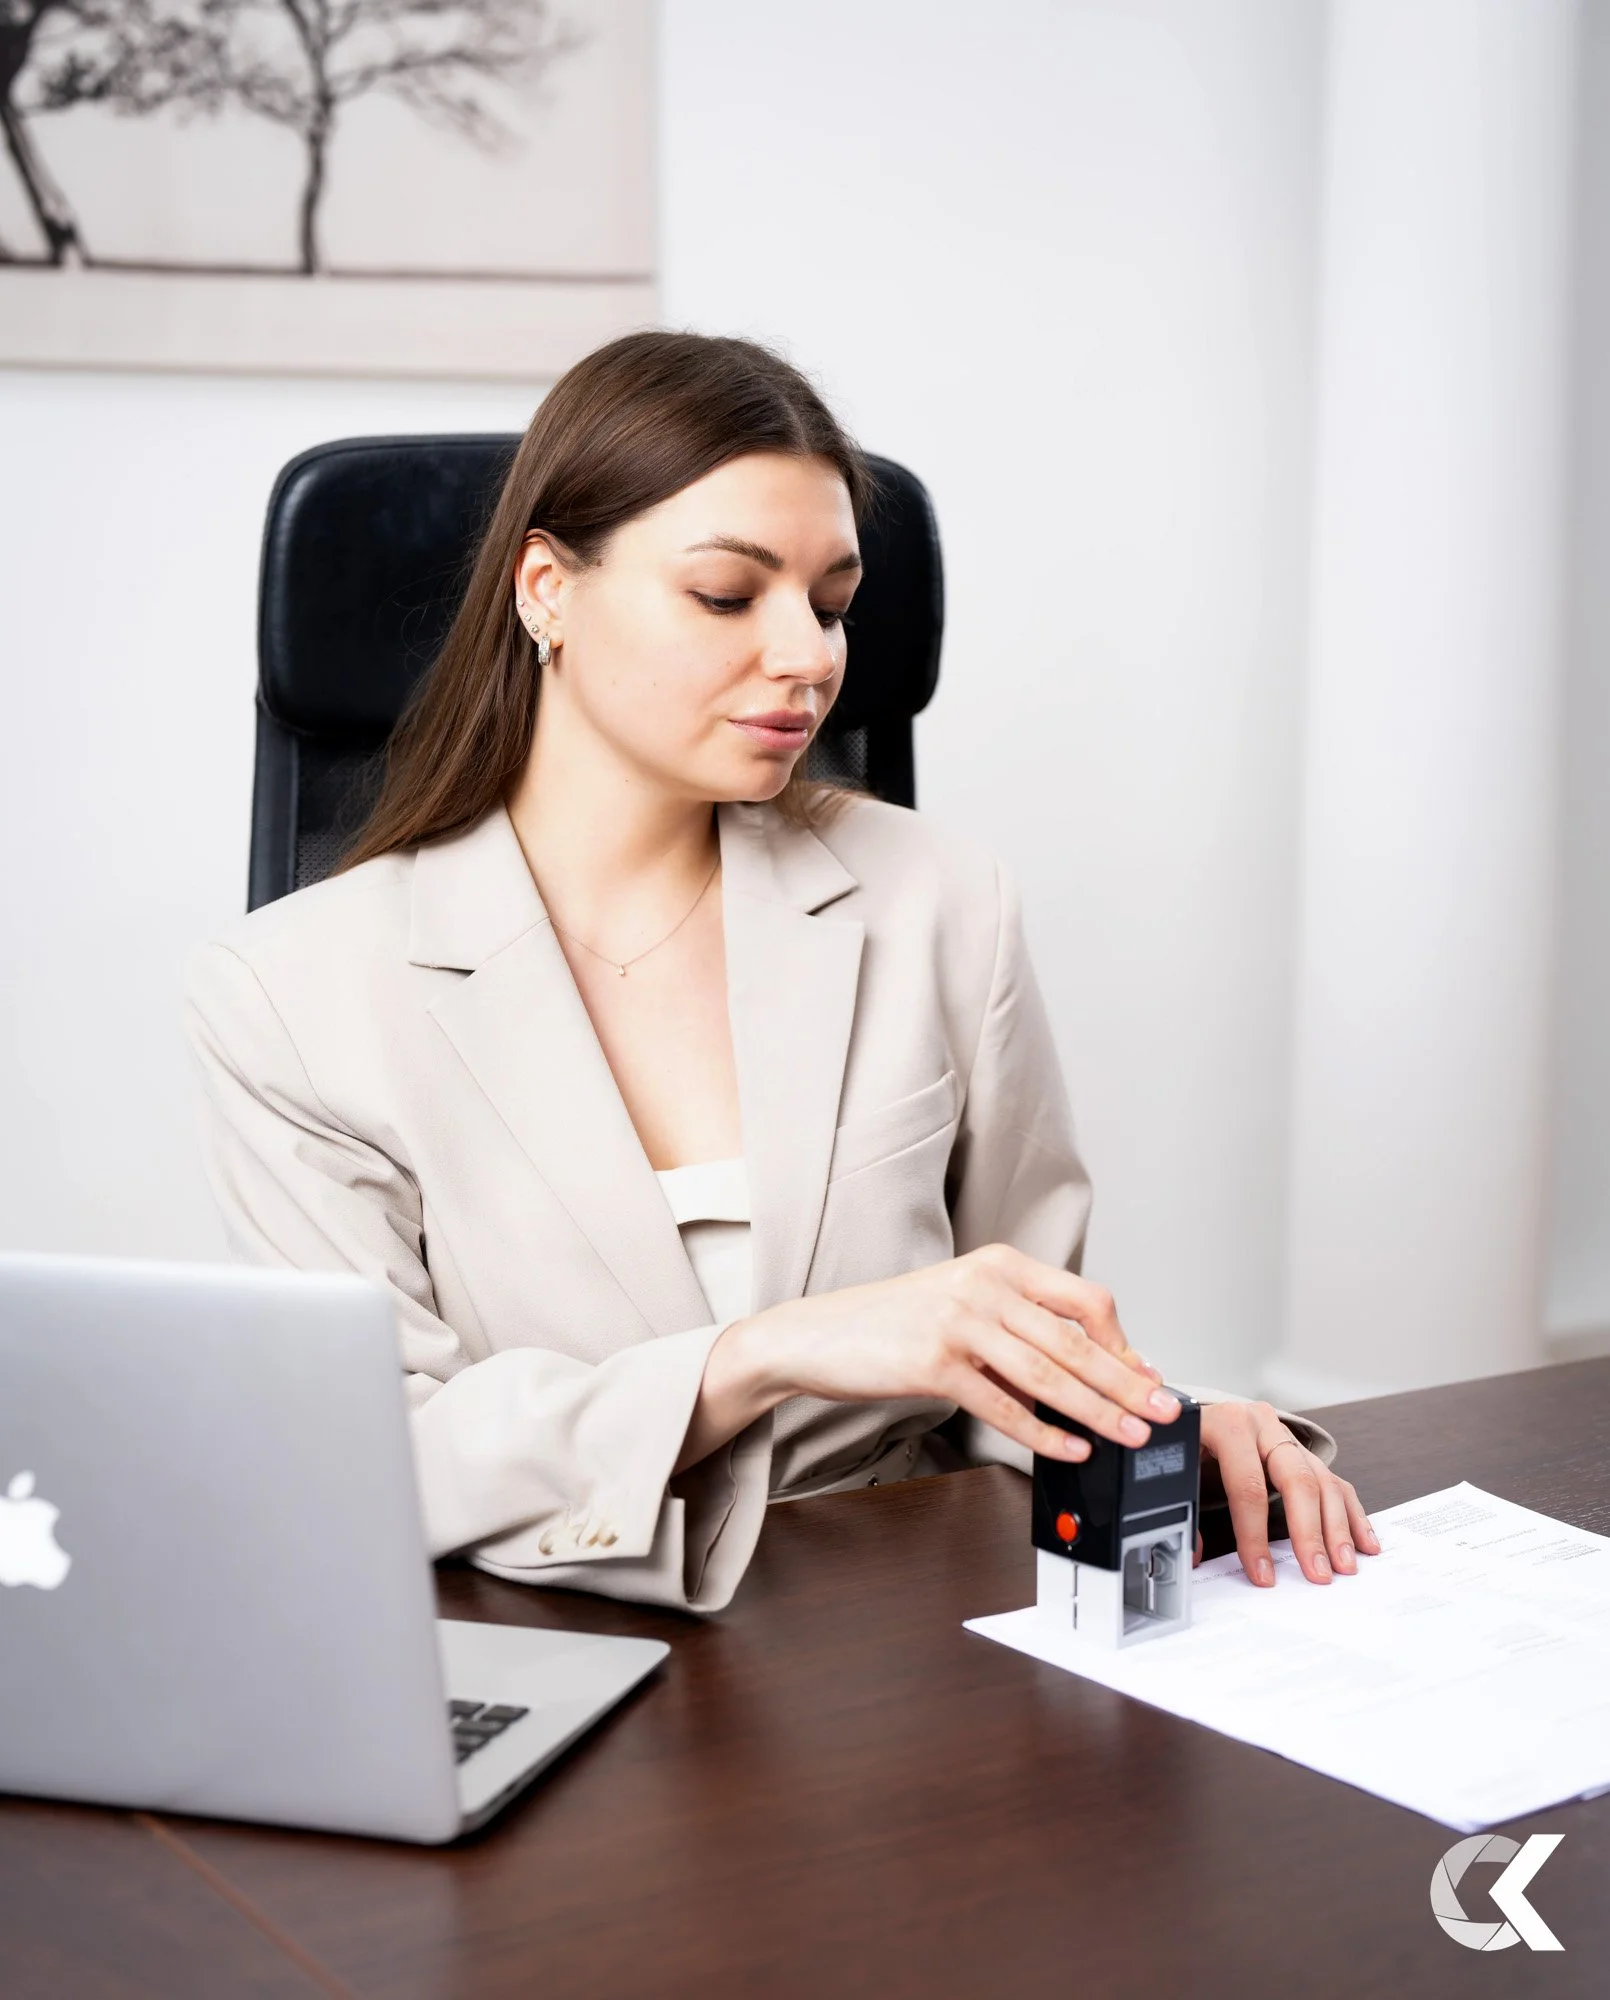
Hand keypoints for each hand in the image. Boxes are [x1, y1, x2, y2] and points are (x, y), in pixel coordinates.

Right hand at [679, 1243, 1169, 1470]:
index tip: (1147, 1377)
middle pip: (1076, 1340)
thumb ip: (1020, 1327)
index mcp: (1000, 1263)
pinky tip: (1069, 1450)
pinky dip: (1043, 1433)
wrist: (819, 1335)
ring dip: (1097, 1412)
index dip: (1123, 1343)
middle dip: (1126, 1383)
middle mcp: (984, 1284)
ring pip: (1048, 1374)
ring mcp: (959, 1321)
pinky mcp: (934, 1363)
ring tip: (1128, 1437)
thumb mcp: (964, 1305)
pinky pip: (1004, 1405)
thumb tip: (1088, 1371)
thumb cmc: (894, 1324)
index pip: (1085, 1299)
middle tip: (1160, 1412)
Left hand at [1199, 1400, 1378, 1585]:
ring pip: (1323, 1481)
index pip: (1248, 1485)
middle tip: (1318, 1572)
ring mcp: (1287, 1438)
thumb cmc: (1188, 1440)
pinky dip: (1351, 1514)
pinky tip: (1363, 1542)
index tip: (1262, 1573)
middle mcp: (1264, 1426)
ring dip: (1338, 1528)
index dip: (1255, 1533)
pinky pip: (1335, 1482)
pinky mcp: (1303, 1451)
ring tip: (1344, 1565)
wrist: (1193, 1411)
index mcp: (1229, 1425)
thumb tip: (1192, 1554)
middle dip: (1309, 1531)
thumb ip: (1185, 1505)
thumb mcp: (1179, 1464)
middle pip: (1297, 1480)